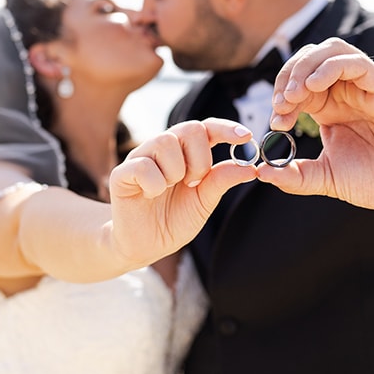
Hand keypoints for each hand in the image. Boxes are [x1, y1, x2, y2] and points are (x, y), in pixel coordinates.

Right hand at [108, 118, 256, 265]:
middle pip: (190, 128)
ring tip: (169, 189)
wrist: (145, 246)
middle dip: (200, 159)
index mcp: (186, 152)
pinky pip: (143, 166)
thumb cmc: (173, 220)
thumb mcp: (204, 201)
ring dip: (176, 172)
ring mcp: (142, 158)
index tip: (245, 136)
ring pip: (165, 142)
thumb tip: (251, 167)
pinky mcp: (123, 173)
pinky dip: (154, 184)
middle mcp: (164, 149)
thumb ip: (222, 181)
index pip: (207, 127)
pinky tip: (150, 195)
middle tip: (194, 182)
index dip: (226, 128)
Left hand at [258, 38, 373, 213]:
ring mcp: (364, 87)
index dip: (280, 95)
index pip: (296, 83)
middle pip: (308, 59)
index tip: (275, 123)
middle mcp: (345, 92)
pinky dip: (331, 66)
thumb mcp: (329, 179)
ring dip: (305, 66)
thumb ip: (297, 176)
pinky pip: (356, 62)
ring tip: (295, 94)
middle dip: (287, 77)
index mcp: (329, 108)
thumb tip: (262, 172)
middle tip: (281, 106)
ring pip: (330, 50)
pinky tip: (315, 86)